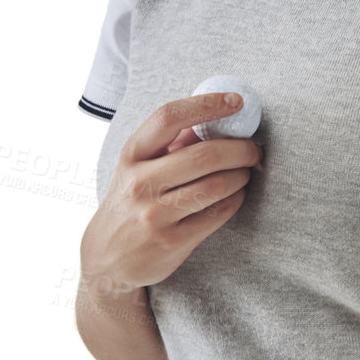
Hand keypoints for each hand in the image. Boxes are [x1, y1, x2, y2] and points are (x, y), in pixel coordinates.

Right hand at [80, 93, 263, 297]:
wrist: (106, 258)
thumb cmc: (130, 203)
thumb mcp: (138, 168)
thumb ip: (173, 143)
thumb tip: (218, 118)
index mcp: (132, 155)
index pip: (169, 117)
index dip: (207, 104)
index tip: (235, 101)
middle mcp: (140, 183)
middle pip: (205, 155)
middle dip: (241, 149)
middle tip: (253, 150)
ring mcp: (155, 214)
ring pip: (217, 185)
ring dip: (241, 176)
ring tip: (244, 173)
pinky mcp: (172, 241)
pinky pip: (219, 213)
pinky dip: (235, 199)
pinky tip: (234, 195)